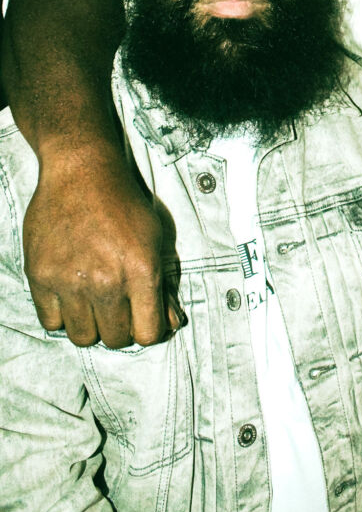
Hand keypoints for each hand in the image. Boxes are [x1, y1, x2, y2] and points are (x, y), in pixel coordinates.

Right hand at [23, 143, 178, 347]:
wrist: (82, 172)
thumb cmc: (123, 202)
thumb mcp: (155, 238)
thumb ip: (163, 286)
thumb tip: (169, 324)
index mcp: (141, 270)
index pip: (147, 334)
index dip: (147, 330)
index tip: (142, 319)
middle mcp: (106, 280)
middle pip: (115, 339)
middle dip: (120, 328)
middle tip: (116, 306)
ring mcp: (70, 280)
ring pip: (83, 336)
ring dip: (91, 325)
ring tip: (93, 302)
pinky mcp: (41, 276)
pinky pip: (51, 322)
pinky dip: (62, 315)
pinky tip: (71, 295)